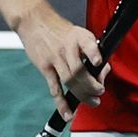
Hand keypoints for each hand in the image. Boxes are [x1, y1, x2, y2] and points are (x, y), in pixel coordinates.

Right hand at [14, 0, 109, 121]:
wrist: (35, 23)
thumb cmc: (62, 31)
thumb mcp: (79, 34)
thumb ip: (91, 50)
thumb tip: (102, 70)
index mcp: (80, 37)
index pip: (87, 45)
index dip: (93, 54)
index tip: (98, 62)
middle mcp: (67, 48)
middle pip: (79, 70)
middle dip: (92, 84)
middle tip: (100, 92)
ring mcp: (55, 58)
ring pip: (69, 80)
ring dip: (82, 94)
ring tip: (93, 102)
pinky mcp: (45, 67)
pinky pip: (54, 87)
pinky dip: (61, 102)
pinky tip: (68, 113)